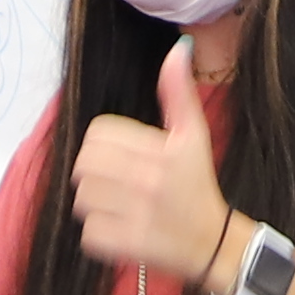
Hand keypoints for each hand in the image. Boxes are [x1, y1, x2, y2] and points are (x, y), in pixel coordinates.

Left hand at [63, 40, 226, 287]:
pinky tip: (123, 228)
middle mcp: (147, 182)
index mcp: (160, 152)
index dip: (105, 144)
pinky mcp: (126, 245)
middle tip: (117, 182)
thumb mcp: (193, 136)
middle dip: (95, 173)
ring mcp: (136, 215)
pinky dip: (100, 233)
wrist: (212, 243)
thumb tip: (179, 49)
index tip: (125, 158)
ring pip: (82, 198)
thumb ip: (178, 93)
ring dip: (96, 203)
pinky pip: (88, 231)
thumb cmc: (197, 186)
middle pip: (84, 164)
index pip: (98, 134)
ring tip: (121, 206)